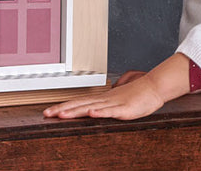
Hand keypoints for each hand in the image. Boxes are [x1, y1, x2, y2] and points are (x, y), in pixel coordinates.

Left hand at [43, 54, 191, 120]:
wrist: (153, 87)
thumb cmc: (136, 94)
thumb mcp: (116, 101)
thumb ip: (105, 104)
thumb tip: (94, 108)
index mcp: (101, 99)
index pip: (78, 103)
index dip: (63, 107)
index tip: (48, 112)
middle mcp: (104, 100)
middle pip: (79, 104)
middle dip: (62, 109)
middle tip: (47, 114)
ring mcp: (114, 104)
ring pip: (91, 107)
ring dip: (76, 111)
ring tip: (62, 115)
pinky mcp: (125, 109)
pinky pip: (111, 111)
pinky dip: (100, 112)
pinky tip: (91, 114)